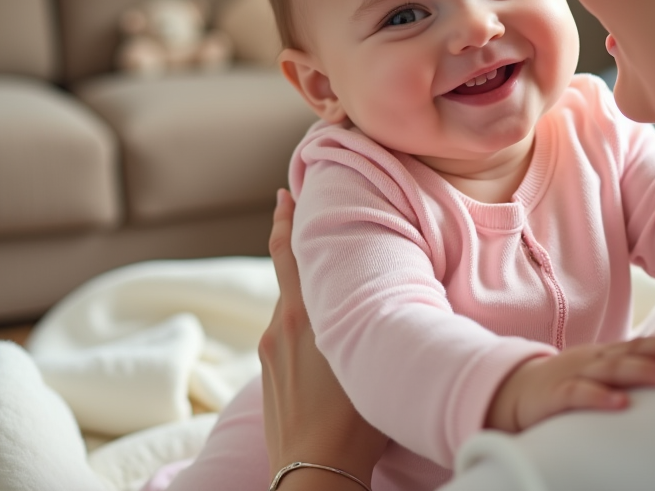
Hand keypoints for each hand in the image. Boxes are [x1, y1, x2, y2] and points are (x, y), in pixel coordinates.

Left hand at [259, 189, 388, 485]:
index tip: (288, 192)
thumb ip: (372, 317)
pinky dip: (299, 320)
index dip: (289, 219)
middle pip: (287, 269)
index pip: (293, 252)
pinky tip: (317, 333)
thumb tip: (386, 292)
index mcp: (308, 315)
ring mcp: (271, 350)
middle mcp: (283, 325)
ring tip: (321, 275)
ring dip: (302, 285)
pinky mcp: (268, 372)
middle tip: (289, 201)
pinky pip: (284, 331)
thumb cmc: (359, 420)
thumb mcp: (374, 355)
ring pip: (289, 304)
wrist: (314, 469)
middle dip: (291, 236)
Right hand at [485, 337, 654, 431]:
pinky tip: (621, 403)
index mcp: (604, 355)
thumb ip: (624, 377)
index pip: (640, 345)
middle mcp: (593, 360)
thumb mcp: (595, 376)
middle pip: (632, 352)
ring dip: (642, 371)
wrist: (512, 392)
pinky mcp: (556, 394)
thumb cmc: (563, 386)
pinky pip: (580, 394)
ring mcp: (574, 374)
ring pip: (612, 370)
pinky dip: (601, 397)